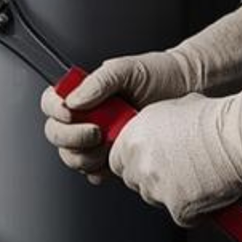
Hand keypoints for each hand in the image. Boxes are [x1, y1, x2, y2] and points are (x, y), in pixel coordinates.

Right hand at [39, 49, 194, 182]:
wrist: (189, 91)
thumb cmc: (160, 74)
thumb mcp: (127, 69)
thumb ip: (99, 82)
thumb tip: (74, 100)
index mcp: (85, 93)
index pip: (52, 102)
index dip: (54, 110)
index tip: (70, 113)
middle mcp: (88, 117)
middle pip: (56, 134)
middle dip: (71, 138)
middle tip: (96, 132)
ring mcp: (99, 139)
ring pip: (72, 157)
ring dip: (85, 156)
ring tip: (109, 143)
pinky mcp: (114, 157)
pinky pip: (94, 172)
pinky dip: (99, 171)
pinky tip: (114, 160)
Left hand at [107, 94, 241, 225]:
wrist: (239, 138)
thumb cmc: (215, 120)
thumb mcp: (173, 110)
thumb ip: (152, 126)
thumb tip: (152, 133)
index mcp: (134, 138)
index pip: (116, 161)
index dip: (133, 161)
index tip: (146, 160)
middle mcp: (141, 164)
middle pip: (134, 181)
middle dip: (151, 178)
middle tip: (175, 169)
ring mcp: (157, 189)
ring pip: (155, 199)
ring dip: (171, 193)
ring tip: (195, 177)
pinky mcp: (177, 210)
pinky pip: (181, 215)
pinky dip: (193, 209)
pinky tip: (207, 191)